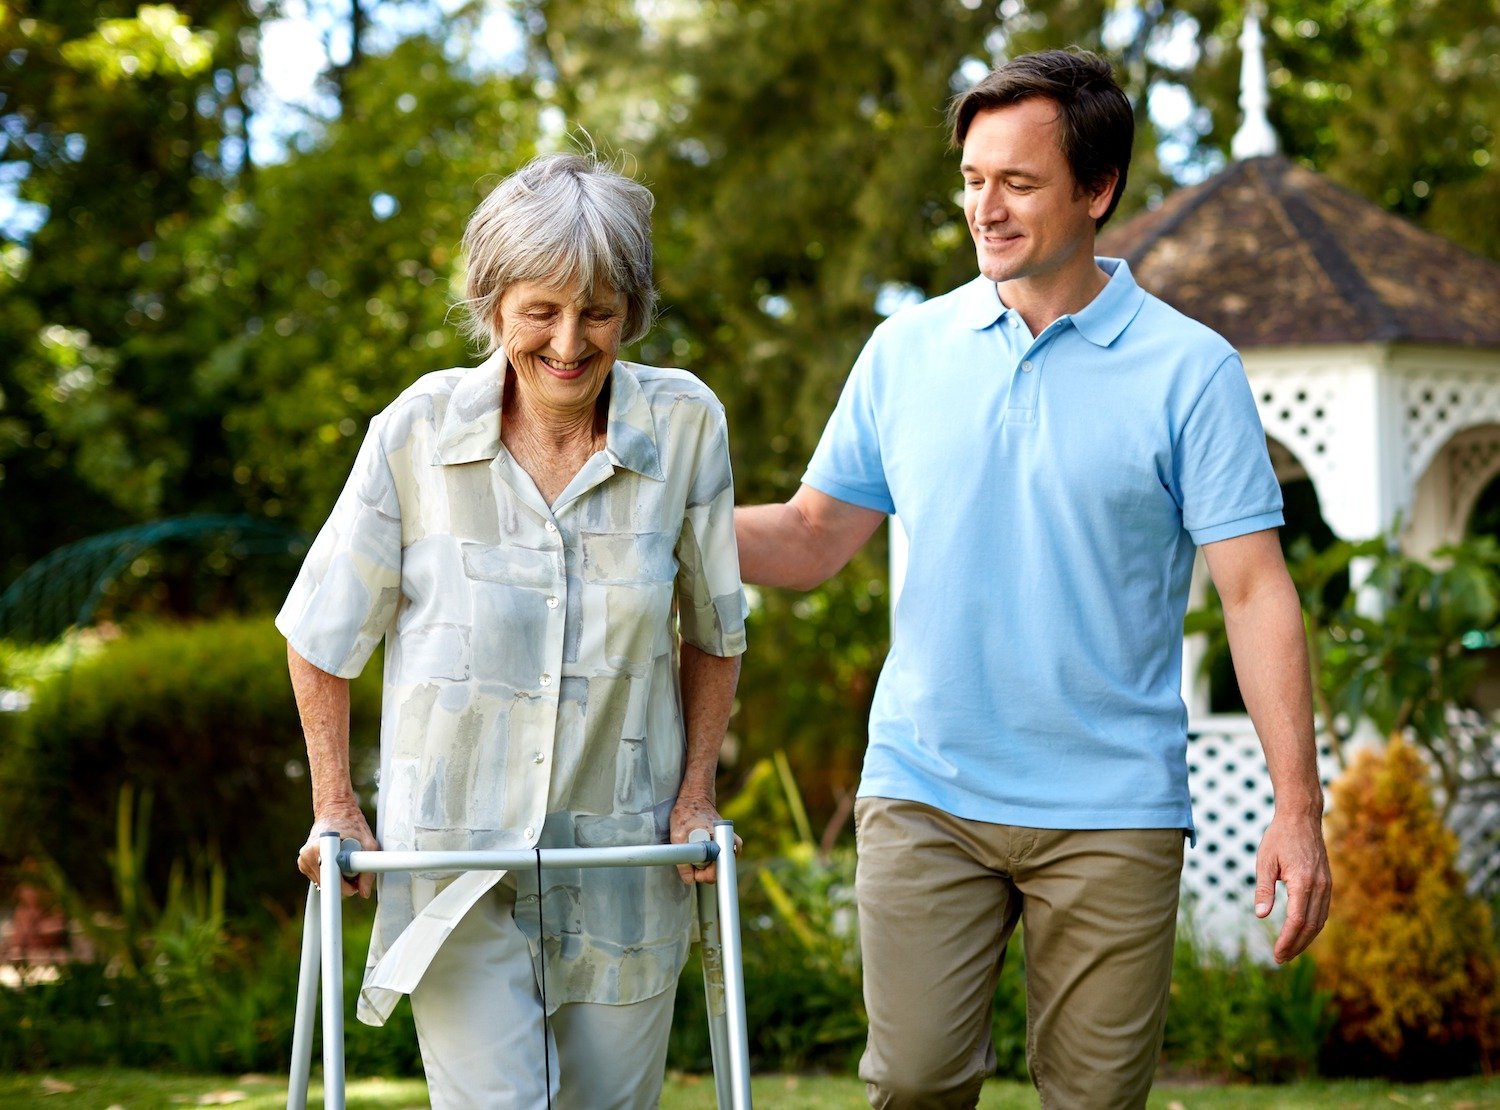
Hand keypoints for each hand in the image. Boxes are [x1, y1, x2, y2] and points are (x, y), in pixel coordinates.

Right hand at [297, 802, 378, 898]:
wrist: (334, 810)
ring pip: (323, 884)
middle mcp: (308, 854)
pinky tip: (335, 861)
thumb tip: (364, 892)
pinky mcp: (302, 864)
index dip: (344, 887)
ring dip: (337, 879)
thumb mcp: (368, 842)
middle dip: (345, 882)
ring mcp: (303, 860)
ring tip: (345, 860)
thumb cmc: (351, 823)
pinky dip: (330, 875)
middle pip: (328, 885)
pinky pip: (319, 878)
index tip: (353, 888)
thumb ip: (369, 868)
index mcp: (321, 847)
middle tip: (355, 866)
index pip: (330, 880)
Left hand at [669, 790, 740, 885]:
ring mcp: (732, 842)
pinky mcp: (731, 842)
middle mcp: (731, 842)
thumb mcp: (676, 836)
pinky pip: (721, 860)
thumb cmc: (686, 813)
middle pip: (719, 871)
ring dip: (706, 864)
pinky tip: (701, 849)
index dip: (702, 875)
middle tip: (691, 856)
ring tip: (695, 849)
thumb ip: (682, 861)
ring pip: (719, 866)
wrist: (695, 798)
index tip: (693, 870)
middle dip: (703, 870)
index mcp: (720, 841)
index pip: (717, 872)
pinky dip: (710, 859)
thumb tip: (689, 880)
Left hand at [1254, 808, 1331, 962]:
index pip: (1297, 921)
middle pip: (1311, 926)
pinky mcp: (1328, 883)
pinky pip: (1323, 911)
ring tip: (1289, 951)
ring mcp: (1327, 885)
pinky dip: (1313, 926)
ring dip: (1306, 939)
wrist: (1301, 818)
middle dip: (1296, 945)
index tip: (1277, 954)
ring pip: (1320, 921)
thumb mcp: (1264, 862)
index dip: (1288, 940)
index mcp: (1303, 882)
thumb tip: (1260, 916)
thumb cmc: (1278, 838)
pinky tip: (1301, 933)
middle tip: (1280, 959)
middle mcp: (1320, 886)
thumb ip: (1264, 890)